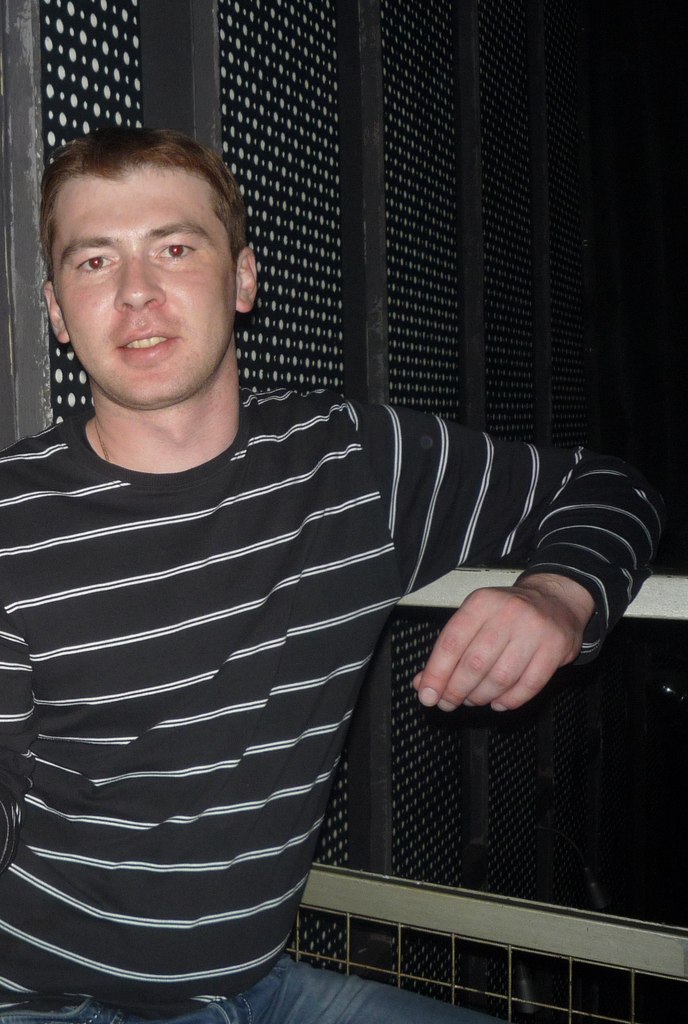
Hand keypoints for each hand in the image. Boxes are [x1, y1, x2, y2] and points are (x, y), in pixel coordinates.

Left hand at [412, 573, 594, 711]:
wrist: (556, 601)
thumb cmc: (508, 614)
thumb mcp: (475, 619)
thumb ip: (449, 651)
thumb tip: (423, 684)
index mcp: (482, 603)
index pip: (451, 643)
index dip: (436, 674)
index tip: (427, 696)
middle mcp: (508, 613)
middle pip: (474, 664)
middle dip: (457, 691)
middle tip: (449, 703)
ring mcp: (534, 630)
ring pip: (500, 678)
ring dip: (481, 697)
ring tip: (474, 700)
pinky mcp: (555, 648)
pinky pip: (528, 686)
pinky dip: (509, 701)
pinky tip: (498, 702)